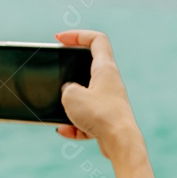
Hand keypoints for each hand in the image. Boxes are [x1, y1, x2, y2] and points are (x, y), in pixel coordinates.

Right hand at [54, 29, 141, 158]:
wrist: (121, 143)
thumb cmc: (100, 115)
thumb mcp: (71, 96)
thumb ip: (66, 89)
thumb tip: (68, 94)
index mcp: (105, 68)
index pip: (96, 40)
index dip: (77, 35)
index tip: (59, 39)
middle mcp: (110, 82)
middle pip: (89, 67)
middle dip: (69, 70)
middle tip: (55, 72)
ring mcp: (109, 101)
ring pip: (85, 96)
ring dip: (70, 103)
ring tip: (59, 110)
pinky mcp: (107, 120)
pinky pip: (86, 119)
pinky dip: (74, 125)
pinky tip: (64, 131)